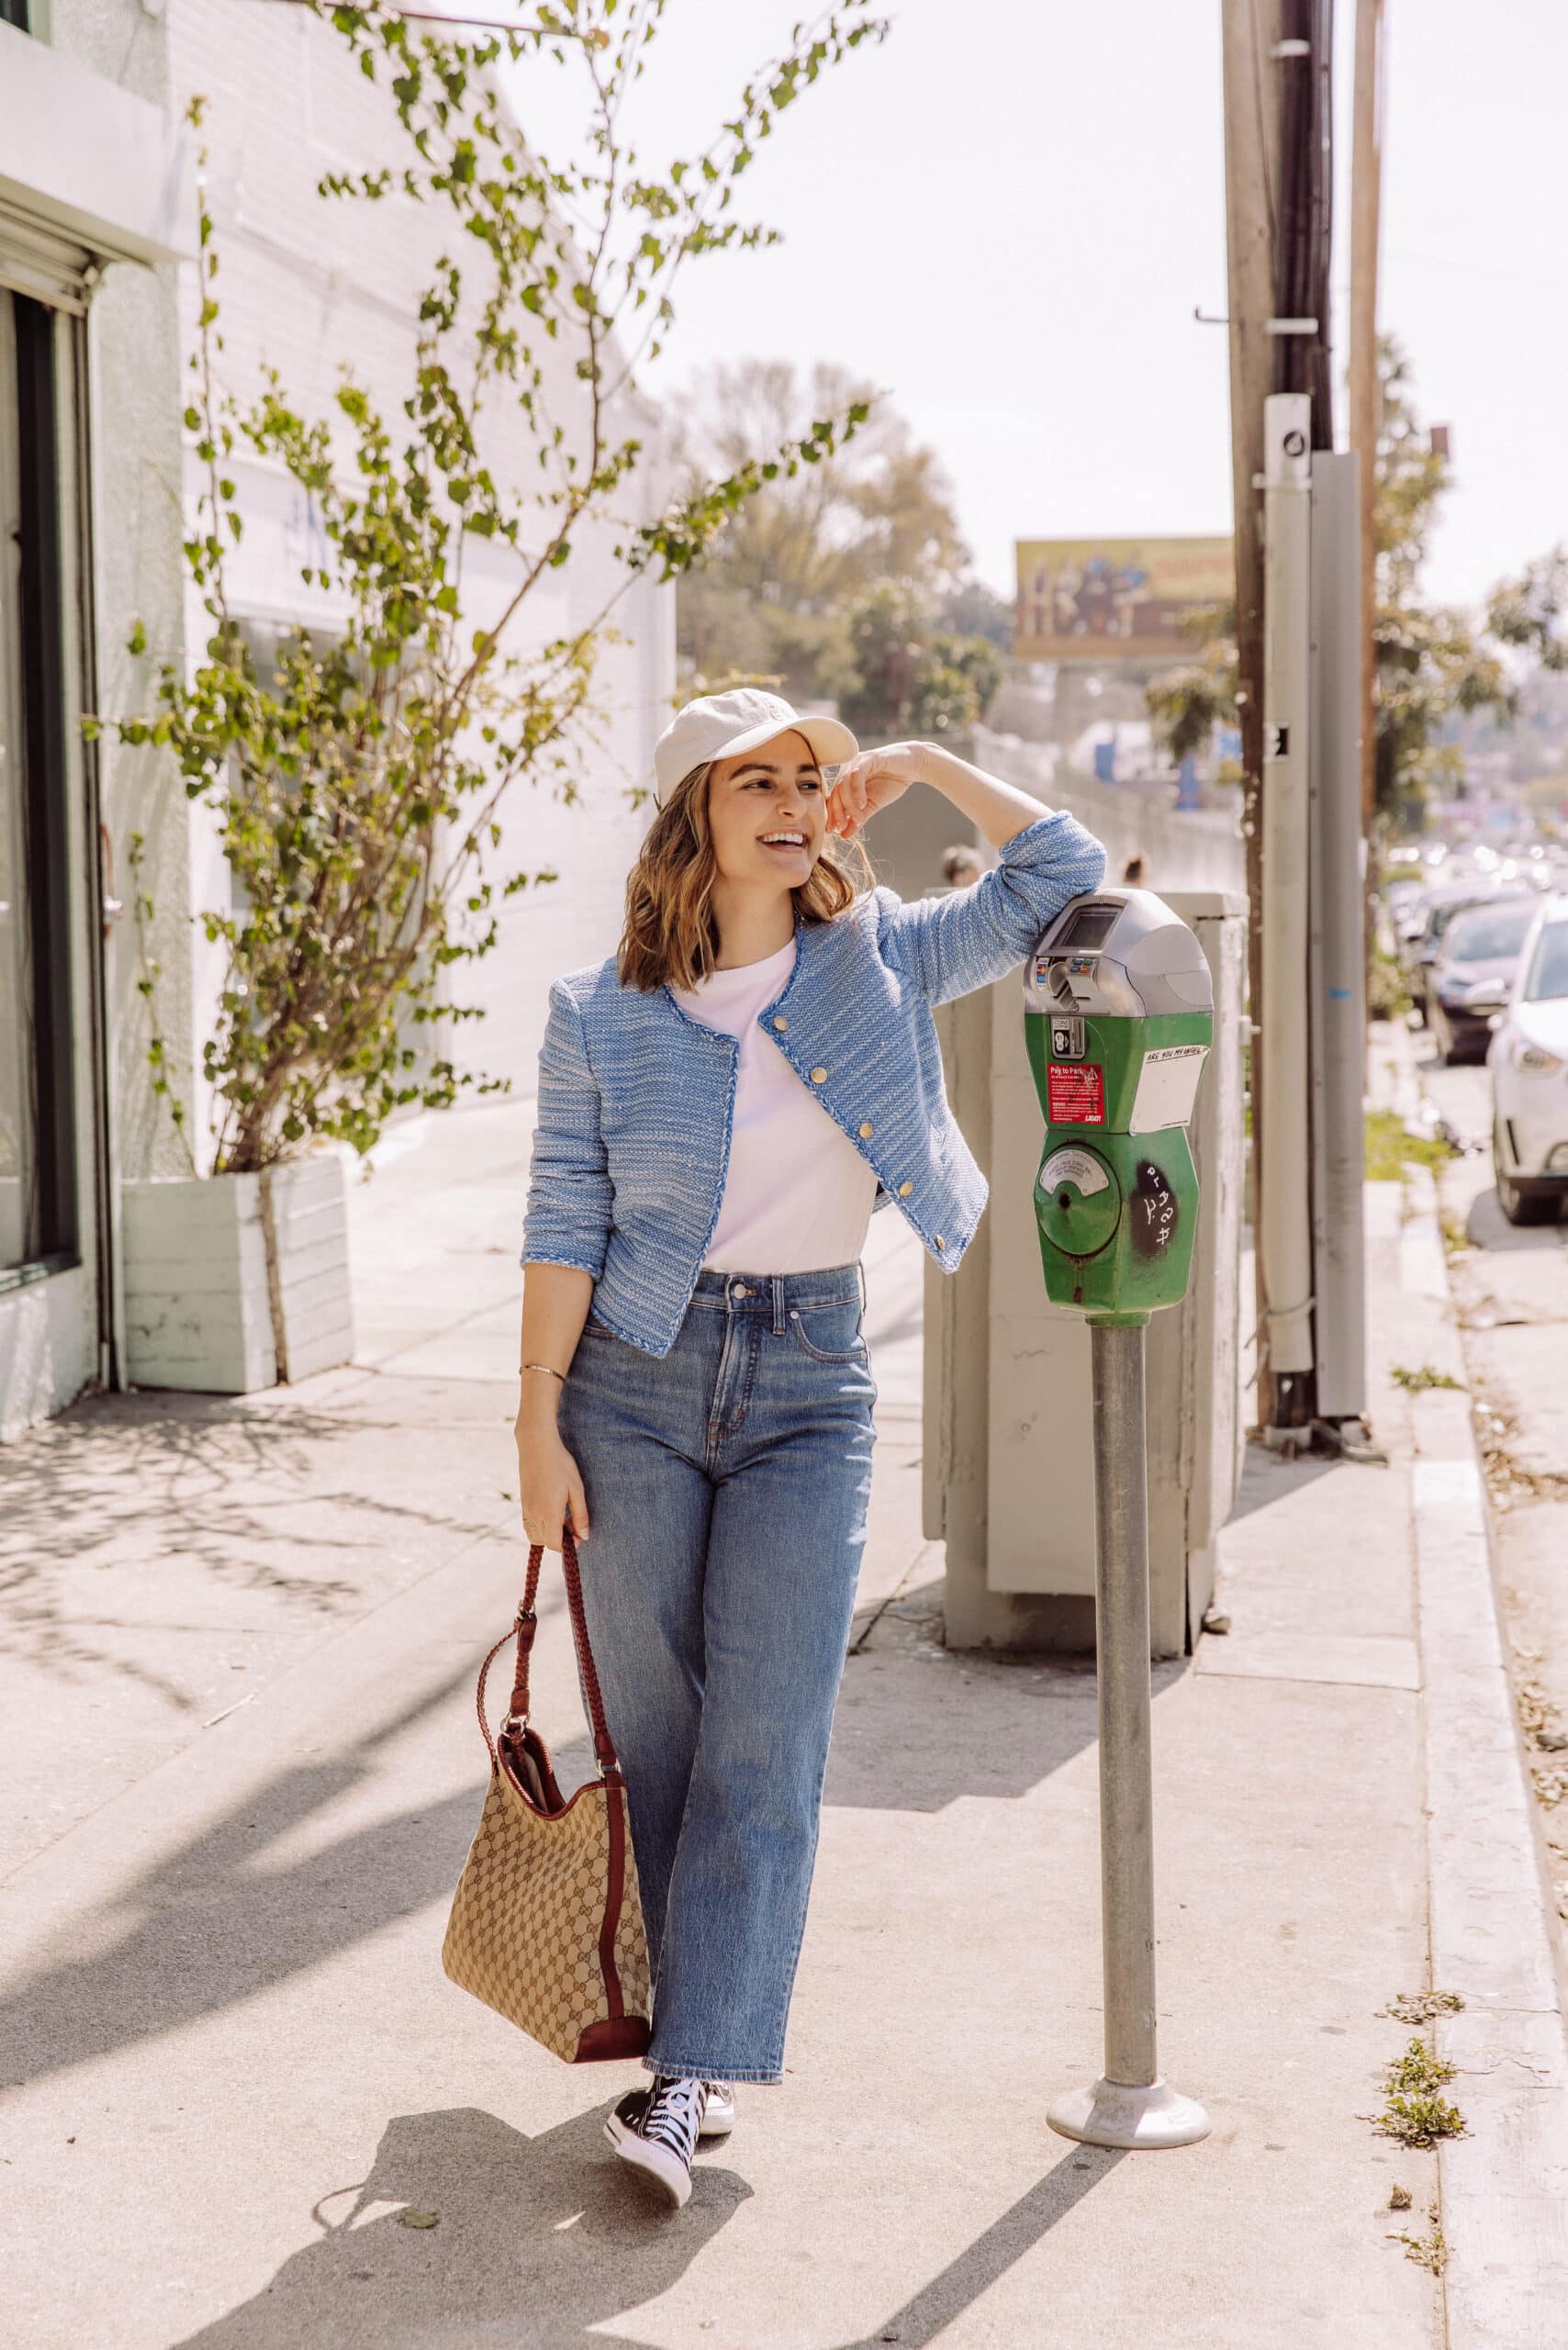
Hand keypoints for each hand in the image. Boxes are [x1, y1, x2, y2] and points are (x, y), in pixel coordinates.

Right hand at [515, 1405, 589, 1549]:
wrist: (536, 1445)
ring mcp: (526, 1510)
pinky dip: (539, 1528)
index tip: (579, 1535)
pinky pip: (528, 1526)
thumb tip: (584, 1536)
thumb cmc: (561, 1465)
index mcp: (549, 1513)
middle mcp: (534, 1515)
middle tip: (573, 1523)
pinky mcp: (522, 1504)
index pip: (555, 1544)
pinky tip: (551, 1512)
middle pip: (545, 1543)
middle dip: (559, 1540)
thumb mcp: (577, 1489)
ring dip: (548, 1535)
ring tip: (563, 1517)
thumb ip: (580, 1515)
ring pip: (534, 1537)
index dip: (568, 1546)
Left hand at [825, 742, 927, 839]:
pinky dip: (857, 791)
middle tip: (841, 827)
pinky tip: (863, 803)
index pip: (833, 797)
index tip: (832, 831)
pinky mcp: (868, 758)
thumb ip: (859, 818)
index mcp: (845, 779)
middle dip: (837, 811)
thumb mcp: (873, 805)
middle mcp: (847, 769)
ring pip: (844, 784)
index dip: (830, 814)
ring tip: (857, 818)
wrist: (913, 766)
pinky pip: (856, 775)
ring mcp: (857, 762)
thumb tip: (844, 835)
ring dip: (849, 804)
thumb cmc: (892, 782)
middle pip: (835, 792)